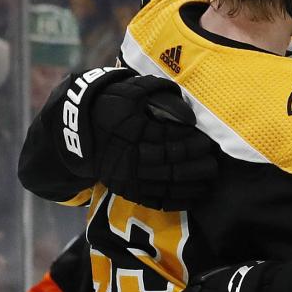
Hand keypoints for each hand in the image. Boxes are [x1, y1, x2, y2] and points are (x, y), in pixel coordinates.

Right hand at [65, 71, 218, 209]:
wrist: (76, 130)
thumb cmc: (110, 105)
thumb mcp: (130, 90)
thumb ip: (159, 91)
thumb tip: (188, 111)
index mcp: (132, 130)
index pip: (169, 139)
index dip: (190, 142)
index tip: (206, 141)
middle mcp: (129, 156)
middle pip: (171, 165)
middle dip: (197, 166)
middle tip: (214, 163)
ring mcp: (127, 176)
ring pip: (166, 185)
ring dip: (192, 185)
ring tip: (209, 181)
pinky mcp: (126, 190)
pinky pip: (155, 200)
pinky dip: (176, 201)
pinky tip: (194, 197)